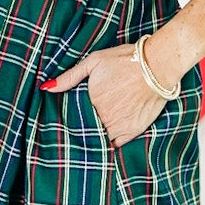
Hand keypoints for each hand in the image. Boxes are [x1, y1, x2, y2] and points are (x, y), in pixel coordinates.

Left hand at [41, 42, 166, 145]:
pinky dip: (111, 142)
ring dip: (95, 138)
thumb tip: (46, 88)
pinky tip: (109, 138)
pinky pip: (117, 145)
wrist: (158, 65)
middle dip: (81, 132)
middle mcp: (103, 118)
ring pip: (100, 139)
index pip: (73, 119)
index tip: (69, 121)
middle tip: (79, 131)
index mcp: (90, 102)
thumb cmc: (125, 60)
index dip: (70, 121)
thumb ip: (69, 77)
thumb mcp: (94, 62)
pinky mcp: (133, 131)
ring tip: (92, 136)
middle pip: (86, 131)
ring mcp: (118, 127)